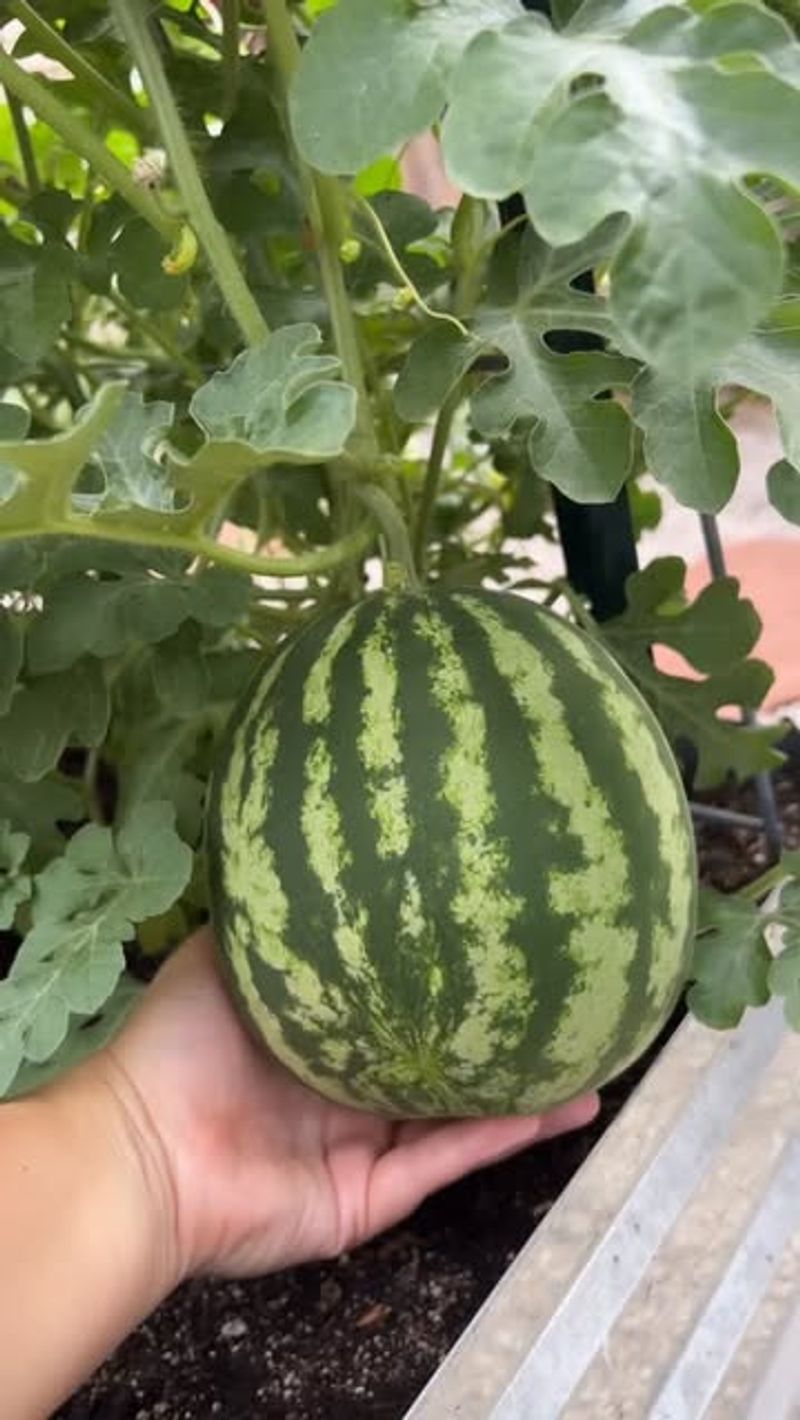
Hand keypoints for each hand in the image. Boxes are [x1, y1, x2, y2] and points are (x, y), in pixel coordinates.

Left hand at [96, 928, 598, 1283]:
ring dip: (526, 1086)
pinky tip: (564, 1103)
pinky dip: (507, 1133)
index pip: (396, 1001)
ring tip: (593, 1053)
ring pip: (462, 1111)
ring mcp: (365, 1147)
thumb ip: (277, 920)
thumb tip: (311, 846)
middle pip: (439, 1058)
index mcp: (318, 1034)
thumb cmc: (181, 1043)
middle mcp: (348, 1088)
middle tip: (561, 989)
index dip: (446, 972)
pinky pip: (452, 1158)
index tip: (497, 931)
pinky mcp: (376, 1196)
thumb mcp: (231, 958)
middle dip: (496, 1029)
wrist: (150, 1151)